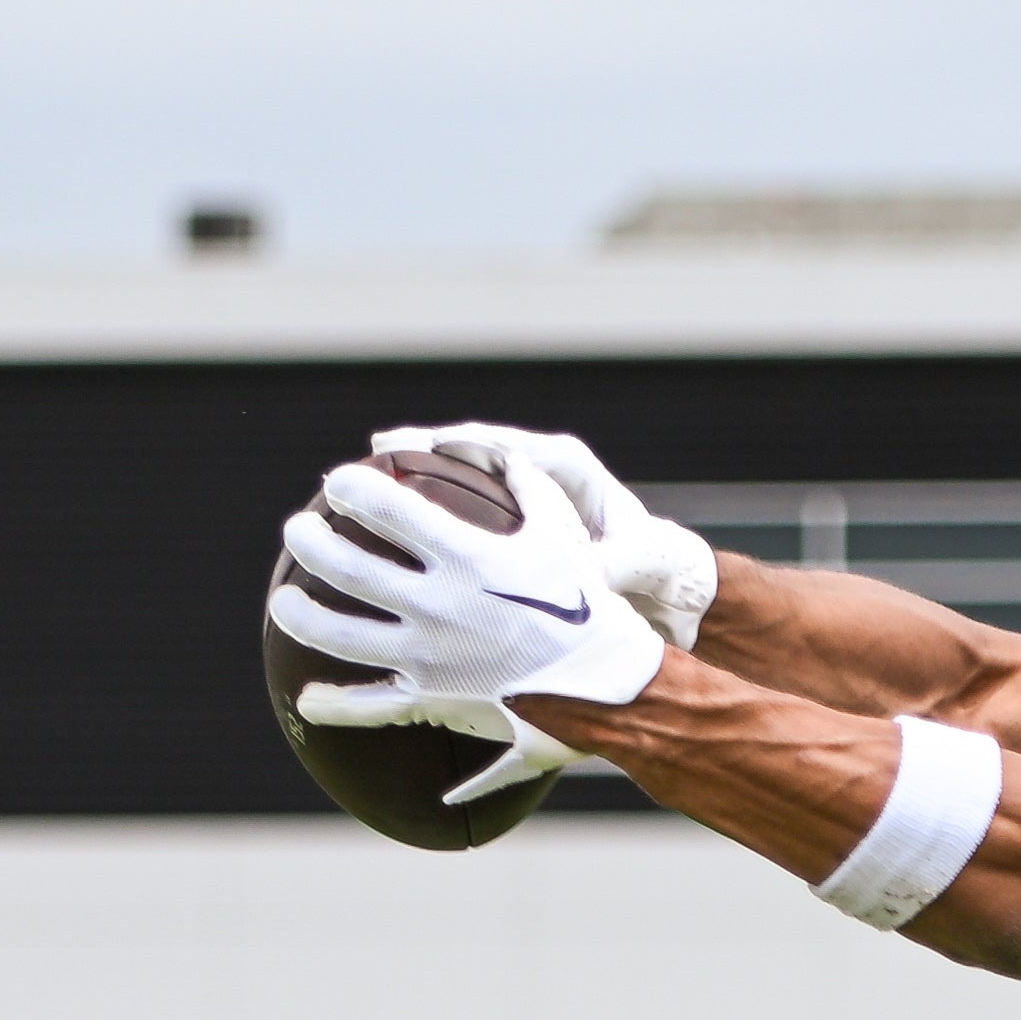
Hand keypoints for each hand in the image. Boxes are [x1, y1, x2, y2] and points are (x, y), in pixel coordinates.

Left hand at [270, 451, 669, 805]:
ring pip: (337, 635)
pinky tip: (309, 701)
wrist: (607, 684)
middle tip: (298, 532)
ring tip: (284, 603)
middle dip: (308, 542)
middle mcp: (435, 604)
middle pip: (343, 566)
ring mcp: (427, 656)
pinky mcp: (432, 699)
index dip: (350, 488)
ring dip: (299, 616)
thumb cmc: (590, 604)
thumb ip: (523, 484)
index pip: (383, 507)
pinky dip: (334, 706)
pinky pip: (370, 706)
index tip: (338, 484)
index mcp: (463, 556)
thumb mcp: (563, 532)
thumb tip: (495, 450)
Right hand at [370, 423, 718, 648]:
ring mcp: (522, 495)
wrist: (658, 576)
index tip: (420, 445)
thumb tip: (588, 575)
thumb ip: (612, 562)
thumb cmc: (649, 564)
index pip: (507, 447)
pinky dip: (425, 514)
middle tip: (374, 452)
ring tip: (361, 480)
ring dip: (413, 478)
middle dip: (421, 447)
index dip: (462, 443)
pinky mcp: (510, 520)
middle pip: (470, 449)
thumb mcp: (635, 562)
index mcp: (569, 468)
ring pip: (458, 476)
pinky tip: (383, 533)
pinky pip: (460, 507)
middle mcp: (541, 471)